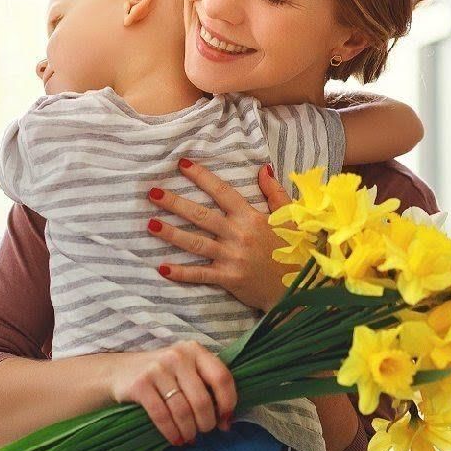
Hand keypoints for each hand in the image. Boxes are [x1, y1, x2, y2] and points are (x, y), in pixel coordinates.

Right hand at [106, 340, 236, 444]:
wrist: (119, 371)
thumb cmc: (162, 374)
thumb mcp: (186, 369)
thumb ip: (207, 385)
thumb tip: (227, 420)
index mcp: (195, 350)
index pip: (222, 378)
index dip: (228, 403)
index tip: (225, 421)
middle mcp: (178, 356)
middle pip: (202, 399)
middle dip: (206, 423)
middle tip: (204, 432)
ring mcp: (157, 369)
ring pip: (183, 411)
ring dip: (189, 431)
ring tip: (190, 438)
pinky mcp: (140, 384)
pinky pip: (162, 416)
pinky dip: (172, 433)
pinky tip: (176, 440)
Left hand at [146, 159, 293, 312]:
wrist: (300, 286)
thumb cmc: (294, 249)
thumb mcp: (289, 216)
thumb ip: (274, 192)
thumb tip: (262, 168)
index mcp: (250, 216)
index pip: (221, 192)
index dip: (201, 177)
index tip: (182, 165)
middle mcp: (238, 234)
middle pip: (201, 215)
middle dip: (175, 203)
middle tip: (152, 193)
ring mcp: (232, 257)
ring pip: (196, 243)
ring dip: (171, 233)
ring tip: (150, 225)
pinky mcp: (228, 278)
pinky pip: (201, 274)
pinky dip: (181, 273)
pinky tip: (162, 268)